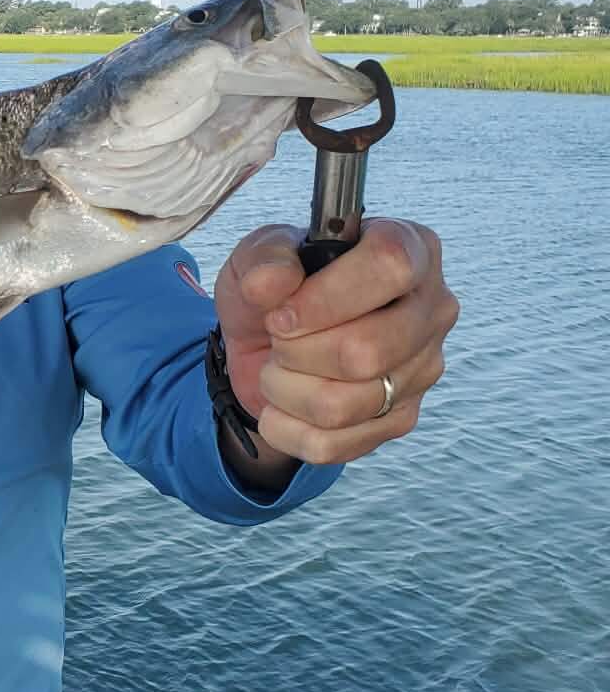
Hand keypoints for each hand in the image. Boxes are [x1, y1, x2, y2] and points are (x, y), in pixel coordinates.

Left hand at [213, 218, 458, 466]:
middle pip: (367, 351)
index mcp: (411, 249)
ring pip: (343, 404)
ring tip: (276, 366)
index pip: (389, 267)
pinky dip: (286, 426)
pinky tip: (282, 403)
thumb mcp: (258, 256)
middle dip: (296, 351)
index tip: (280, 315)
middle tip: (277, 338)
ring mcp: (424, 368)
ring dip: (285, 389)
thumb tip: (271, 282)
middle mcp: (432, 309)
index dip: (325, 298)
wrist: (270, 343)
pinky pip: (333, 442)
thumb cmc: (279, 288)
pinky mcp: (402, 418)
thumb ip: (264, 257)